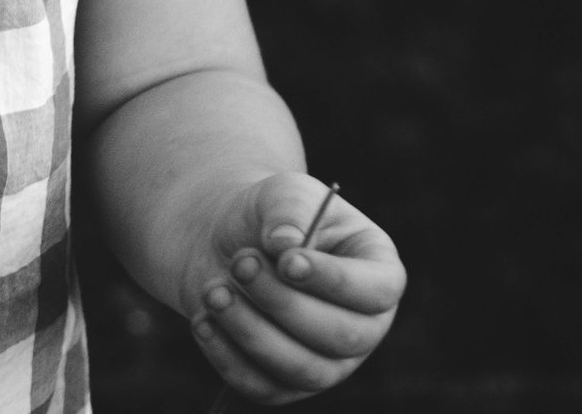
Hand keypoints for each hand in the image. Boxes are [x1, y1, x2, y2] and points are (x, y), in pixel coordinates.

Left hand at [186, 174, 404, 403]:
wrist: (224, 242)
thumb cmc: (267, 217)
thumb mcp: (282, 193)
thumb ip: (288, 210)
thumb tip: (284, 244)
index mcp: (378, 273)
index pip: (378, 292)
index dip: (335, 281)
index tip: (286, 261)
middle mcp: (364, 326)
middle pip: (340, 337)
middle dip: (282, 302)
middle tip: (239, 262)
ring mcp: (329, 362)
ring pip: (303, 370)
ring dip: (251, 331)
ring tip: (213, 290)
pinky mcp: (286, 382)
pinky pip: (264, 387)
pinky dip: (228, 357)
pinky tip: (203, 320)